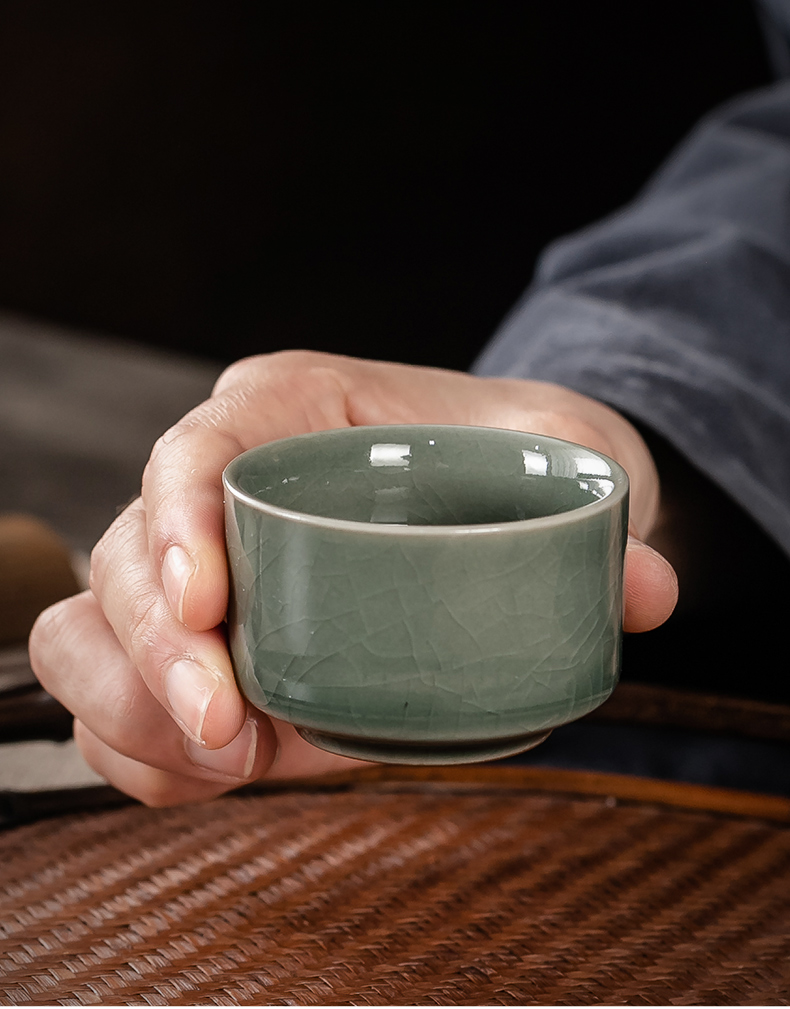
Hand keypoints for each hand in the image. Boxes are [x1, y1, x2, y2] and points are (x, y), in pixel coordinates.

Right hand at [30, 351, 677, 804]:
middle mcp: (224, 485)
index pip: (196, 450)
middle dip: (155, 652)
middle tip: (231, 731)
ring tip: (224, 763)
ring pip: (94, 629)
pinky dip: (139, 750)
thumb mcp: (564, 456)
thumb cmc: (505, 456)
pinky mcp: (197, 645)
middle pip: (126, 554)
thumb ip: (602, 519)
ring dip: (133, 709)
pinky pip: (117, 697)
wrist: (492, 491)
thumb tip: (648, 594)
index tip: (210, 606)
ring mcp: (200, 570)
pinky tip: (202, 775)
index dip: (176, 523)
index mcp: (291, 411)